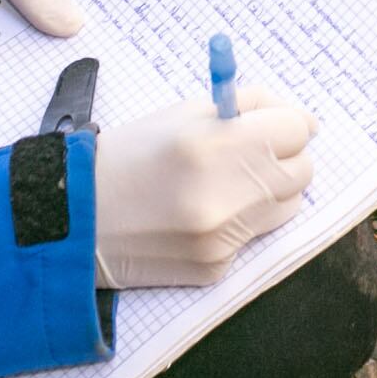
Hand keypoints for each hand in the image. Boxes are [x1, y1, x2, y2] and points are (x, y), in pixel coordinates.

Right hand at [92, 91, 315, 287]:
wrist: (74, 220)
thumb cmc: (128, 157)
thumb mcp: (183, 114)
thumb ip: (245, 108)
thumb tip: (300, 119)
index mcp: (215, 144)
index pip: (296, 131)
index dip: (290, 123)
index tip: (279, 124)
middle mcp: (225, 195)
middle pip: (302, 172)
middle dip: (285, 157)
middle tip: (257, 151)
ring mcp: (223, 238)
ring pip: (286, 208)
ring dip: (269, 192)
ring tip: (229, 183)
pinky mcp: (217, 269)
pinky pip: (253, 237)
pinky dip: (240, 223)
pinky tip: (203, 214)